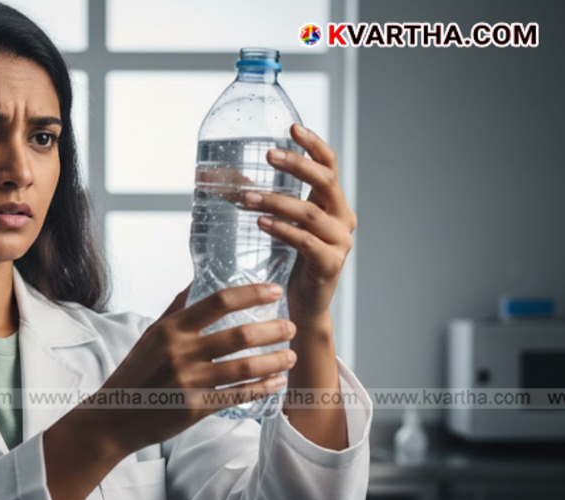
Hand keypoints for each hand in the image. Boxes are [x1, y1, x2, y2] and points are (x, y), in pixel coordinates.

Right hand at [89, 284, 296, 455]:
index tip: (275, 290)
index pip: (218, 302)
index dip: (251, 293)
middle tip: (290, 327)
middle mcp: (180, 353)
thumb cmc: (136, 372)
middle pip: (239, 335)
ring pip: (244, 368)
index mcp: (171, 330)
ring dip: (274, 360)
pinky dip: (262, 388)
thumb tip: (198, 279)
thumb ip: (177, 308)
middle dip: (272, 330)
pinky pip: (237, 396)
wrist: (114, 417)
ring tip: (291, 355)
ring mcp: (188, 382)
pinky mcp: (195, 409)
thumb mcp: (151, 335)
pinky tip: (277, 383)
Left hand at [246, 124, 356, 322]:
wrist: (305, 305)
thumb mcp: (283, 224)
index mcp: (334, 204)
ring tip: (248, 197)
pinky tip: (262, 223)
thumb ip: (266, 201)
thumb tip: (225, 178)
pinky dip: (282, 230)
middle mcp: (342, 219)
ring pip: (309, 213)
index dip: (314, 145)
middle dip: (297, 165)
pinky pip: (305, 241)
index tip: (292, 127)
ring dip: (276, 201)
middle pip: (325, 182)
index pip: (330, 166)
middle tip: (268, 155)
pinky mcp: (330, 264)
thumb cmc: (292, 262)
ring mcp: (340, 242)